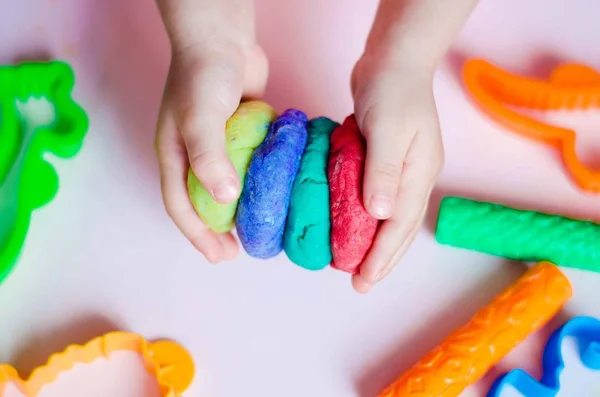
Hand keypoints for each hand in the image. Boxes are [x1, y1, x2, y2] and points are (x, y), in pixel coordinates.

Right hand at [155, 0, 266, 262]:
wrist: (221, 36)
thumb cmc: (203, 75)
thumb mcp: (200, 118)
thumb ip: (209, 157)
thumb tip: (225, 199)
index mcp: (174, 155)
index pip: (180, 206)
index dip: (197, 235)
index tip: (220, 256)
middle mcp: (193, 154)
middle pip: (201, 201)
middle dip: (217, 230)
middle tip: (238, 252)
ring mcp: (216, 144)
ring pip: (225, 186)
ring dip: (238, 209)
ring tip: (258, 228)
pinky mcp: (238, 133)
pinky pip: (245, 164)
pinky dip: (255, 181)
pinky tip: (273, 191)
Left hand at [350, 53, 443, 292]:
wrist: (394, 59)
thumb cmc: (393, 90)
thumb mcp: (390, 129)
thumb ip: (384, 171)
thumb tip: (379, 215)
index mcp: (419, 174)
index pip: (400, 225)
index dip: (382, 256)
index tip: (363, 280)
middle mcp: (414, 177)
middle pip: (399, 227)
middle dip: (382, 258)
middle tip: (360, 284)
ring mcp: (402, 169)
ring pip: (389, 216)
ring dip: (374, 241)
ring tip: (356, 263)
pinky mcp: (385, 160)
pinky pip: (375, 197)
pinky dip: (365, 216)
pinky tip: (350, 223)